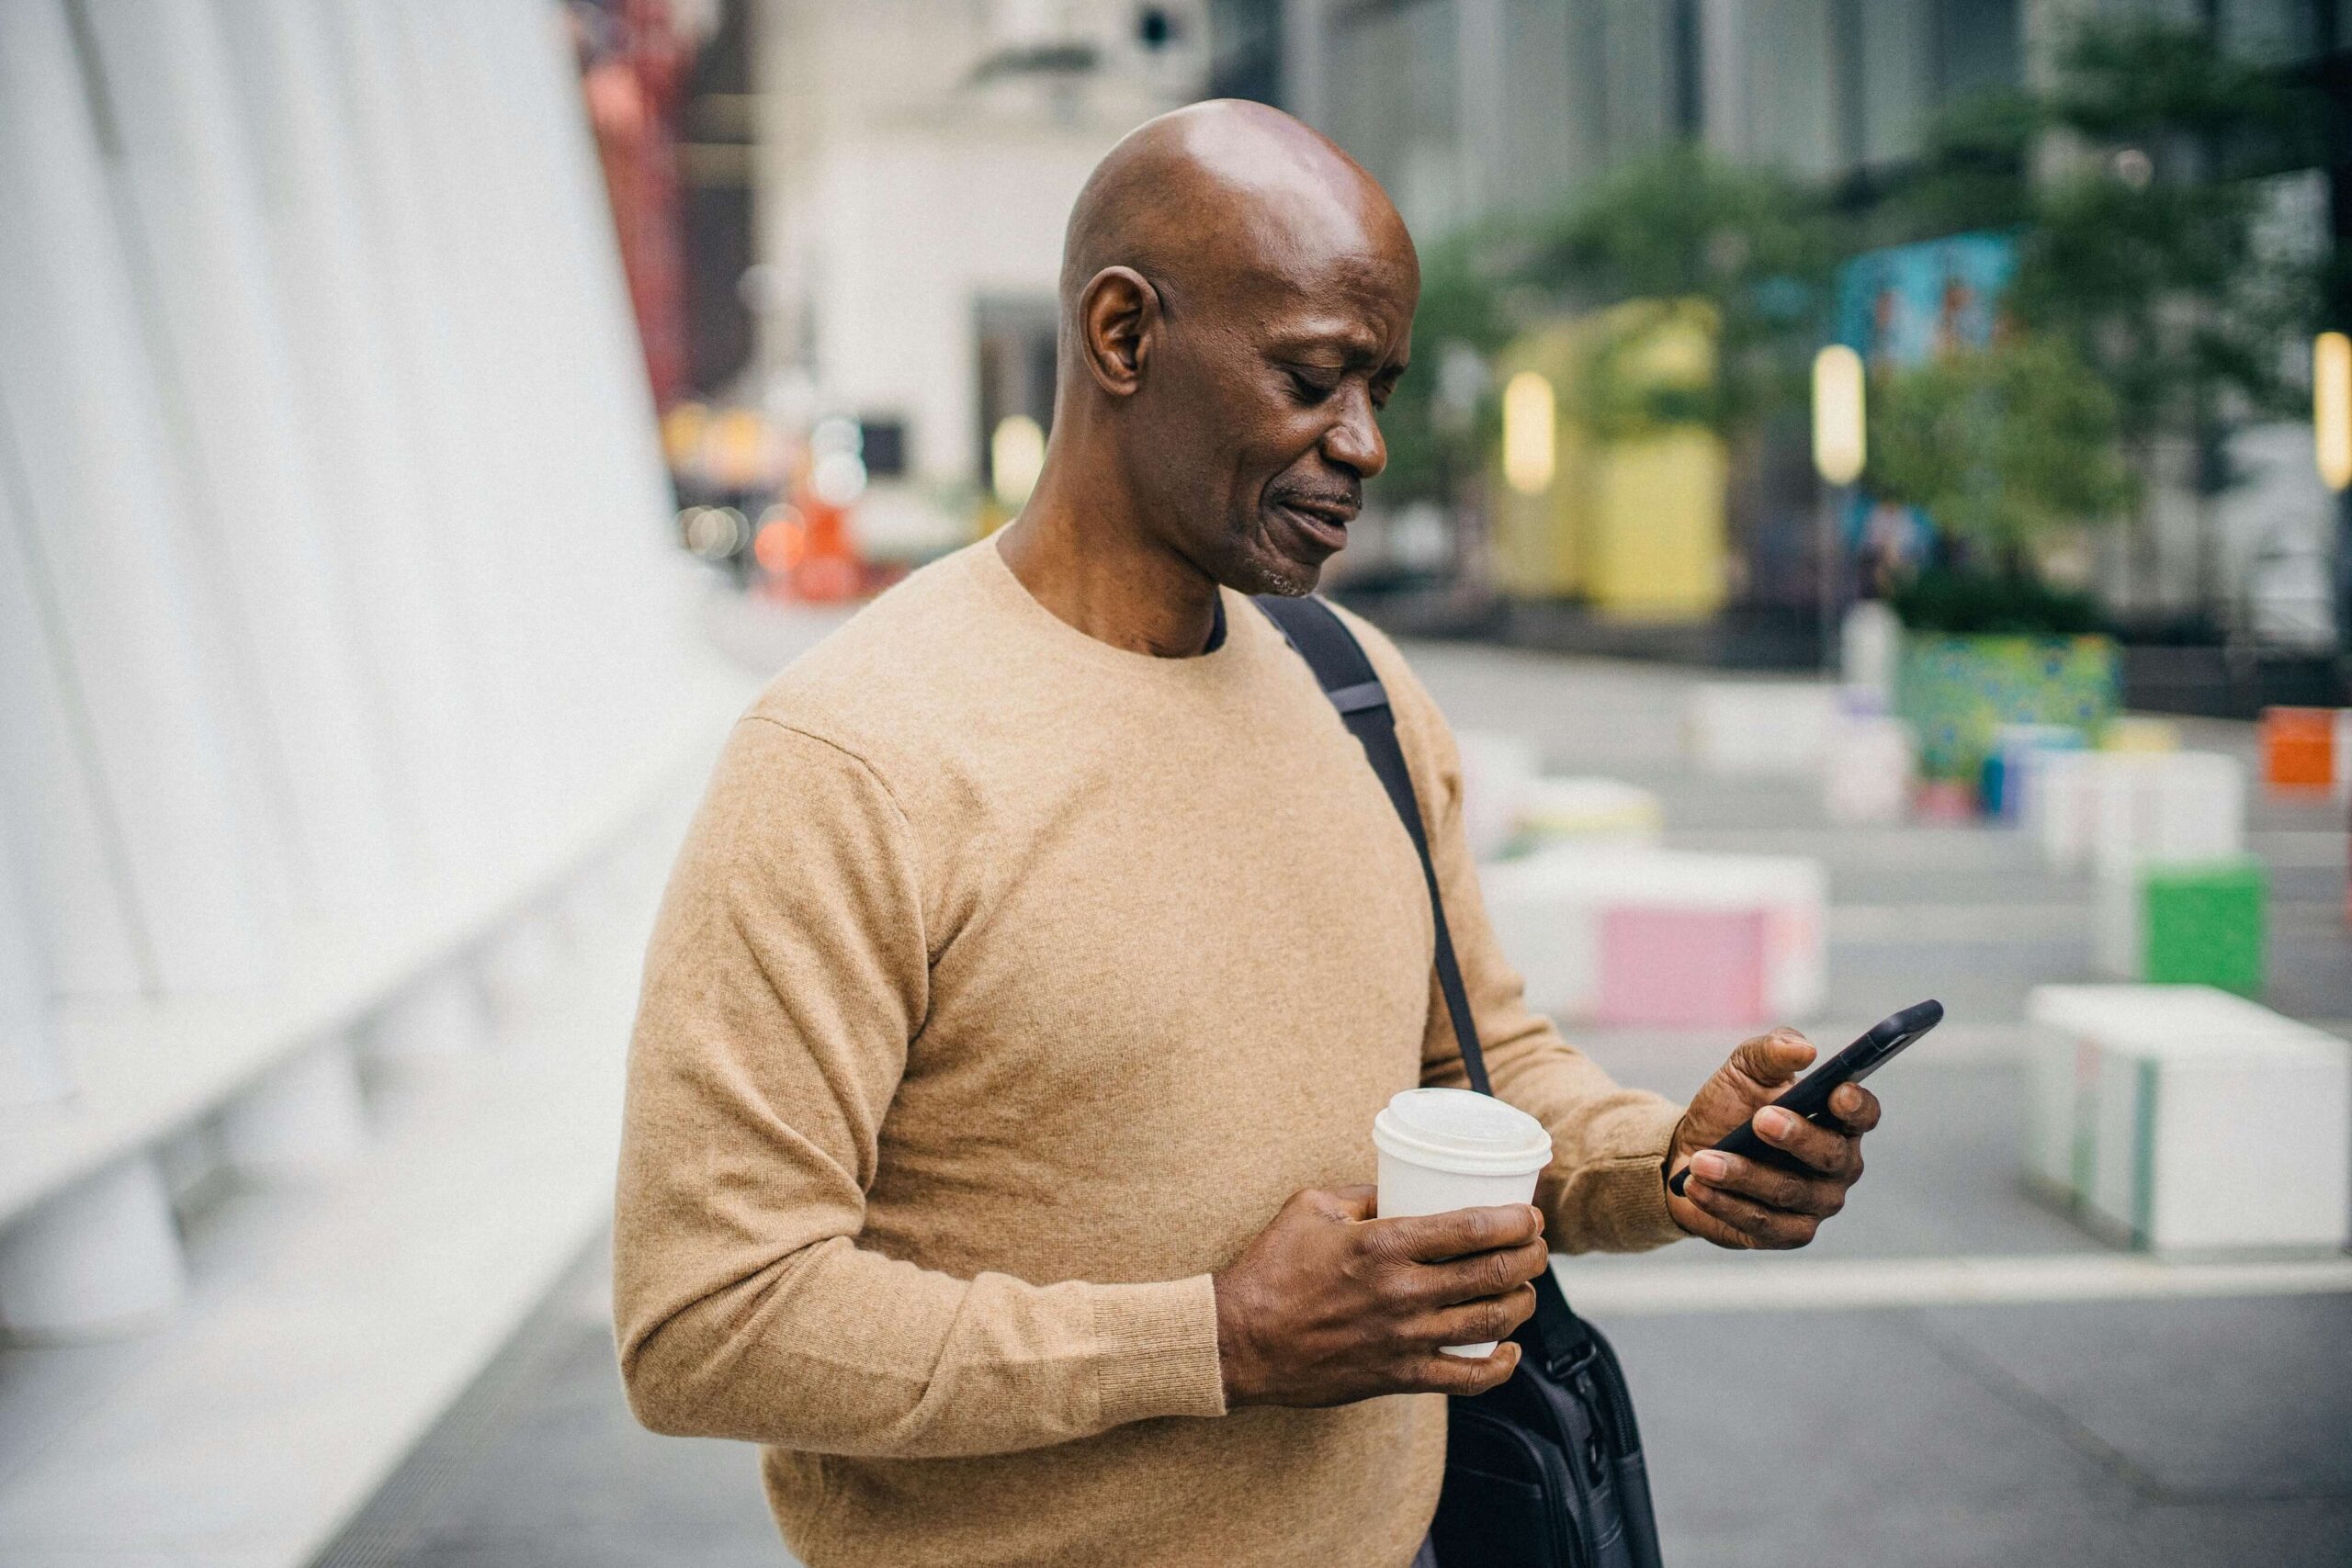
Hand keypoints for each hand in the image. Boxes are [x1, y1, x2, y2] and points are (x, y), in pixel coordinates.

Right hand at [1211, 1185, 1546, 1407]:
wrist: (1240, 1341)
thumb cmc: (1271, 1268)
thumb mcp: (1311, 1207)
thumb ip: (1363, 1193)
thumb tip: (1402, 1187)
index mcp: (1384, 1244)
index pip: (1473, 1228)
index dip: (1515, 1220)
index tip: (1530, 1214)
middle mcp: (1403, 1292)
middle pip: (1492, 1273)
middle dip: (1530, 1256)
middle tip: (1537, 1246)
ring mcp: (1405, 1339)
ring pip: (1489, 1322)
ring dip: (1521, 1302)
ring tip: (1526, 1287)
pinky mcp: (1399, 1377)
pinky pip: (1466, 1378)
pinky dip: (1499, 1366)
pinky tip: (1509, 1349)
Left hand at [1665, 1028, 1880, 1249]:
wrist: (1688, 1153)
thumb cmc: (1730, 1108)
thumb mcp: (1743, 1070)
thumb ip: (1772, 1051)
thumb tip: (1804, 1049)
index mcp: (1837, 1120)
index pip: (1864, 1114)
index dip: (1856, 1106)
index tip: (1836, 1092)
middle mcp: (1838, 1165)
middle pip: (1832, 1156)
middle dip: (1796, 1137)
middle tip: (1760, 1120)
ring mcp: (1816, 1203)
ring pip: (1788, 1192)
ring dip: (1742, 1174)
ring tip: (1702, 1161)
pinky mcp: (1788, 1233)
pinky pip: (1762, 1223)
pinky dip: (1726, 1203)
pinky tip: (1696, 1186)